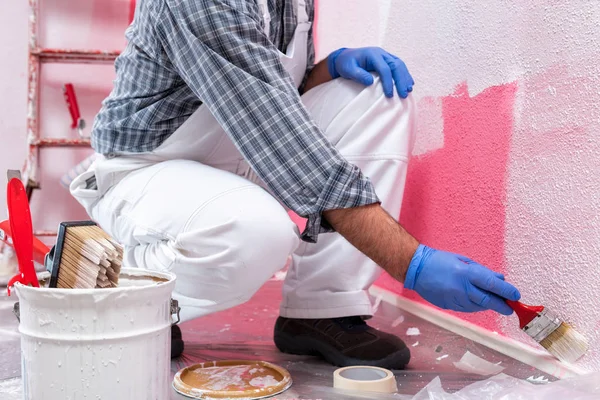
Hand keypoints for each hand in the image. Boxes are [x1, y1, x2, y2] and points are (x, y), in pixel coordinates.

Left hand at [327, 47, 413, 97]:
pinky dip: (405, 75)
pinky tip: (409, 84)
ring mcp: (386, 56)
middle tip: (404, 94)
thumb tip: (370, 82)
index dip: (388, 82)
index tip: (389, 95)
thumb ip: (358, 75)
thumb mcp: (347, 69)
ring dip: (405, 77)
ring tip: (409, 90)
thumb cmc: (345, 64)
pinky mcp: (387, 60)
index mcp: (373, 54)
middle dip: (401, 80)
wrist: (344, 57)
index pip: (385, 68)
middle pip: (396, 65)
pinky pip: (399, 66)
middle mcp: (381, 53)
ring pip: (400, 65)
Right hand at [404, 245, 520, 314]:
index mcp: (466, 274)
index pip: (492, 285)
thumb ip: (482, 271)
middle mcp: (461, 289)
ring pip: (478, 307)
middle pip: (488, 301)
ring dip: (488, 305)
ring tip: (494, 302)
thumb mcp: (463, 261)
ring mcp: (454, 299)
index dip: (506, 291)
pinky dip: (475, 306)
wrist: (416, 269)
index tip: (515, 295)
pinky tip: (476, 301)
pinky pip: (466, 309)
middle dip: (502, 305)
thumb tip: (499, 278)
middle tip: (510, 307)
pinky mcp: (448, 306)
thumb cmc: (439, 261)